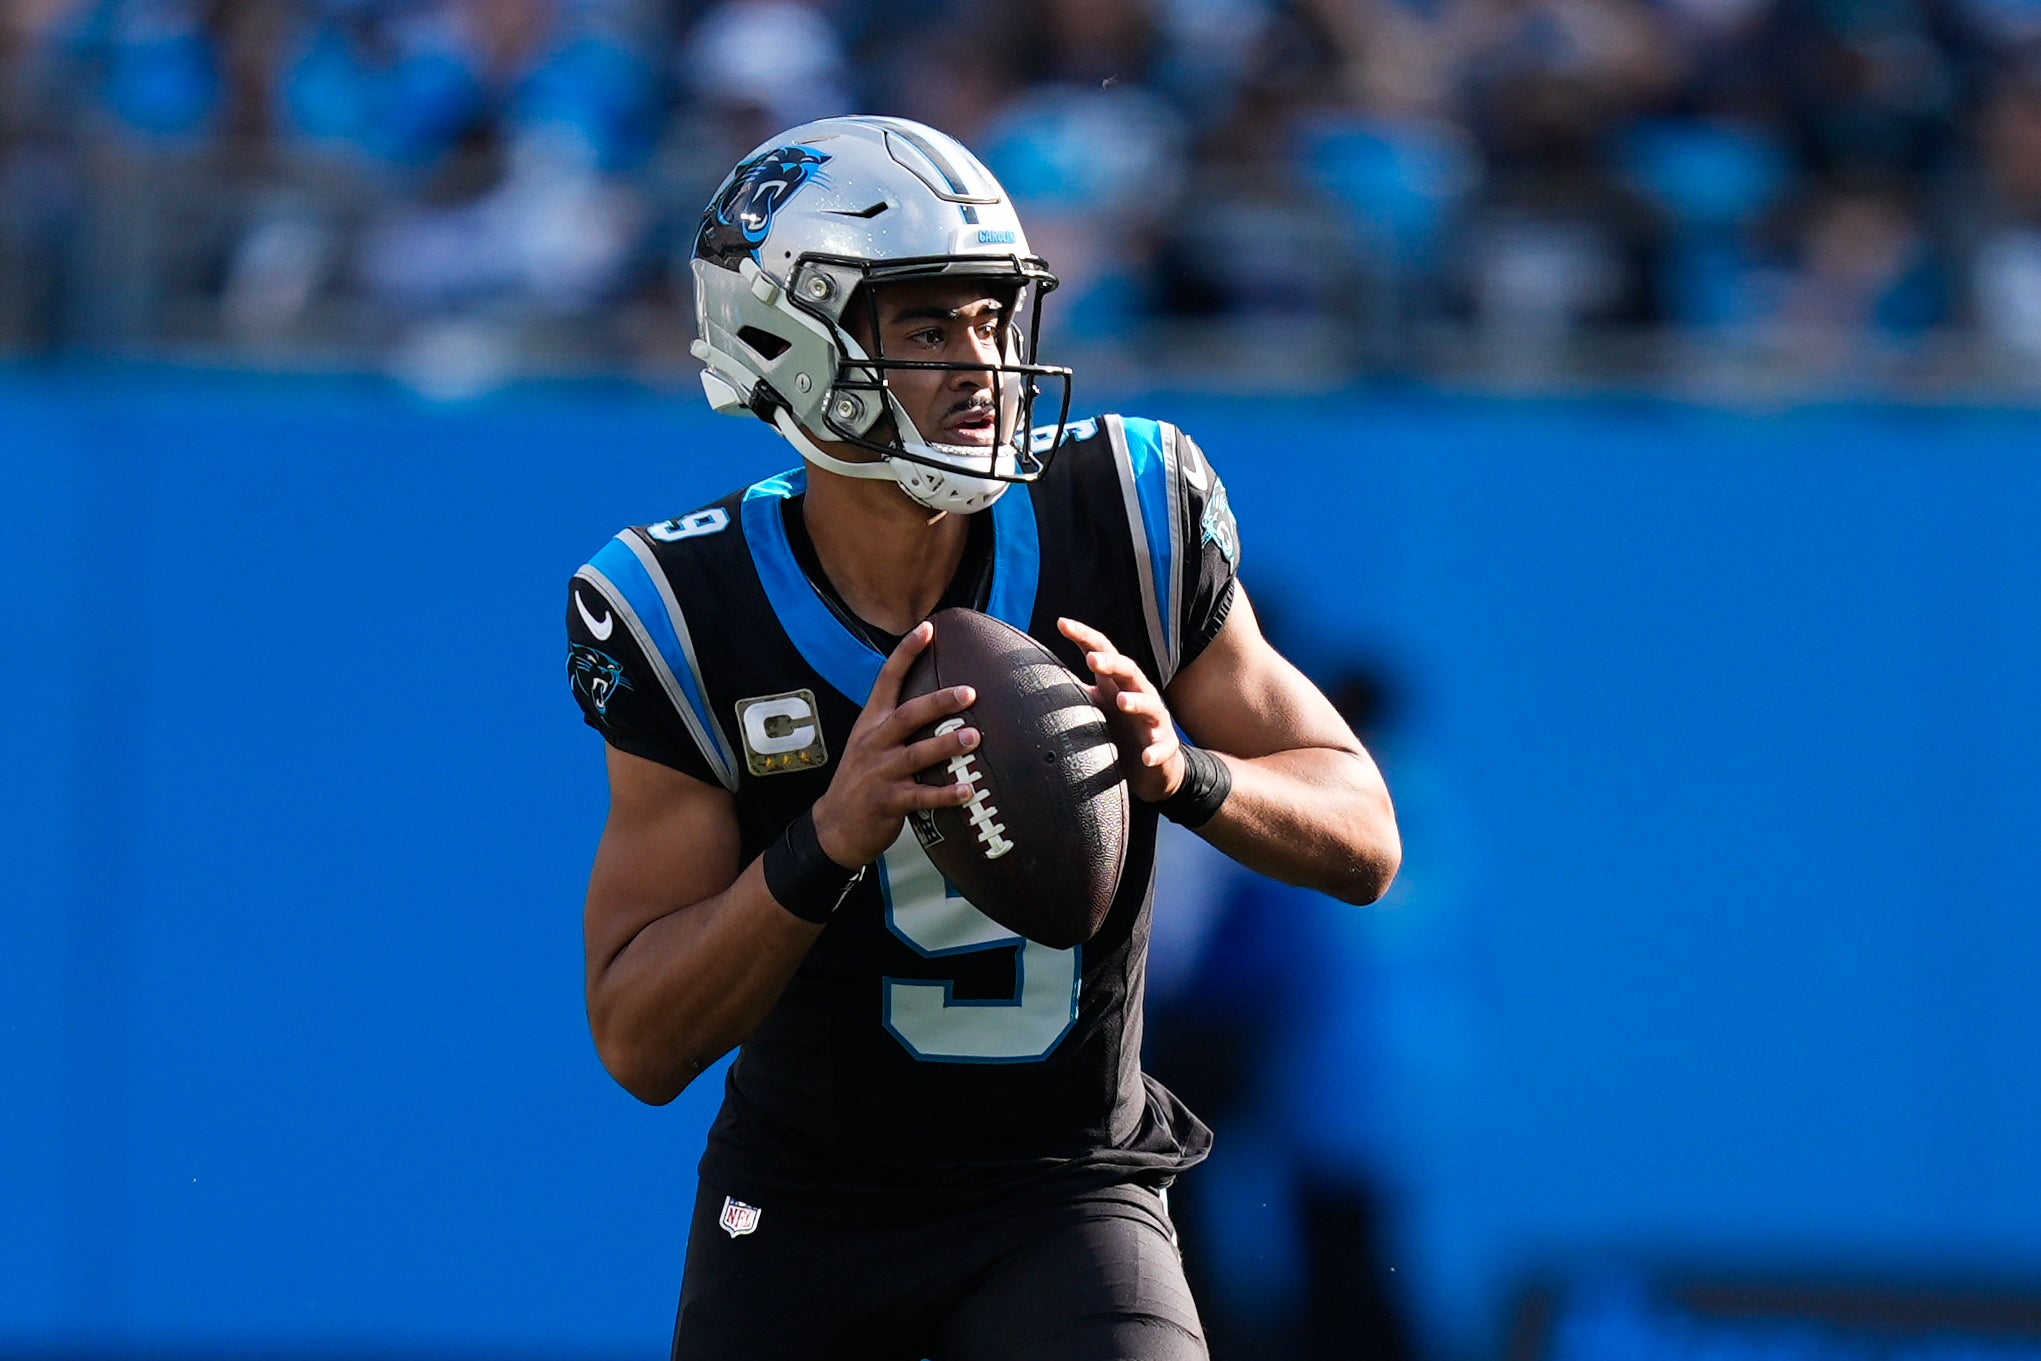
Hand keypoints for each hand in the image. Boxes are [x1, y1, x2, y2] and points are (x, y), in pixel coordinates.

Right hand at [810, 621, 980, 867]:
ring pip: (916, 754)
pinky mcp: (887, 802)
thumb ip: (898, 722)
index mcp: (871, 723)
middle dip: (938, 702)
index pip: (886, 679)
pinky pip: (921, 797)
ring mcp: (879, 773)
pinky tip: (967, 790)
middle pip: (907, 715)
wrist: (836, 825)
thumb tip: (939, 699)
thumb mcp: (870, 743)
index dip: (906, 653)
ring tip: (973, 736)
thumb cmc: (863, 779)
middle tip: (969, 692)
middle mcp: (874, 743)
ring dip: (946, 745)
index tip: (927, 628)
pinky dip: (945, 794)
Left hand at [1058, 616, 1183, 803]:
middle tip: (1091, 659)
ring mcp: (1154, 720)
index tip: (1062, 623)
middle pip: (1128, 670)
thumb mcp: (1094, 705)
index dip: (1084, 636)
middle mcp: (1138, 694)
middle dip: (1111, 663)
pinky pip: (1163, 748)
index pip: (1101, 652)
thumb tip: (1036, 675)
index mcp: (1116, 682)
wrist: (1150, 766)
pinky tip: (1147, 757)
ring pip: (1150, 705)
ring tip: (1122, 701)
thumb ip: (1074, 689)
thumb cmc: (1118, 729)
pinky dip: (1156, 751)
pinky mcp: (1165, 746)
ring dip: (1137, 701)